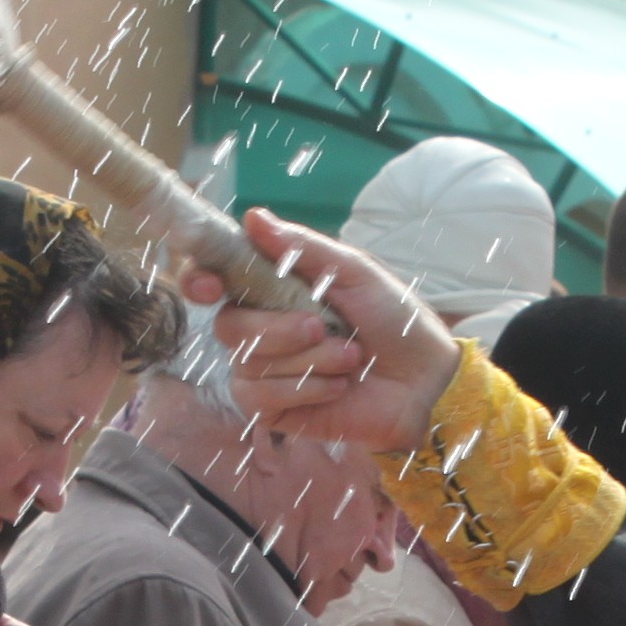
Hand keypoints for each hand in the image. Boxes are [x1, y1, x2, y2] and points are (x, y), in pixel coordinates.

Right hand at [196, 213, 463, 454]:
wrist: (425, 379)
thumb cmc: (395, 319)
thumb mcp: (354, 271)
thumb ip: (302, 247)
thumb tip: (253, 216)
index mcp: (274, 288)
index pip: (215, 279)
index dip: (200, 279)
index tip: (209, 285)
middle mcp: (262, 327)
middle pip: (228, 325)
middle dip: (278, 329)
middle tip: (324, 326)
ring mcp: (265, 370)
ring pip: (247, 363)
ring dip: (308, 360)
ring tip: (351, 357)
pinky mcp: (274, 409)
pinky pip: (260, 396)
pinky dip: (306, 387)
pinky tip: (339, 386)